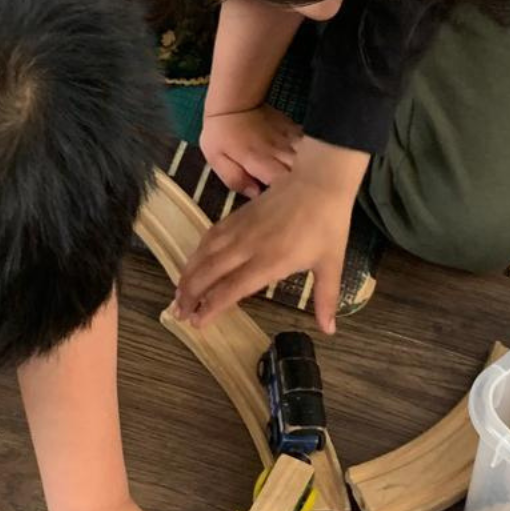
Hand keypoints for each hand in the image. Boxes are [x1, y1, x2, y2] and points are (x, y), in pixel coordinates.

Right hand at [175, 137, 365, 333]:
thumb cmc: (327, 224)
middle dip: (189, 294)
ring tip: (178, 293)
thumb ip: (326, 299)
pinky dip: (197, 252)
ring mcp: (239, 229)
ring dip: (188, 274)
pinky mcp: (237, 215)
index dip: (210, 307)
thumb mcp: (332, 264)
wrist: (319, 181)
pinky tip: (193, 262)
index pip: (229, 289)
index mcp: (269, 262)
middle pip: (208, 273)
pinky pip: (210, 236)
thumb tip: (329, 330)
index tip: (196, 322)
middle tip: (178, 313)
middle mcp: (247, 247)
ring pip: (204, 253)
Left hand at [199, 104, 302, 196]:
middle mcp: (279, 152)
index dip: (289, 198)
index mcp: (260, 162)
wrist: (234, 101)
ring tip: (311, 185)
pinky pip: (308, 146)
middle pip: (301, 174)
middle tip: (302, 199)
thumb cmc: (221, 133)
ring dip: (310, 172)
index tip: (287, 206)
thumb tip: (255, 195)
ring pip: (309, 160)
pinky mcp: (293, 131)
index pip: (283, 186)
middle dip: (303, 188)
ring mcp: (289, 140)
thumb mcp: (217, 159)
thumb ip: (235, 179)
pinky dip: (312, 157)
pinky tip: (312, 165)